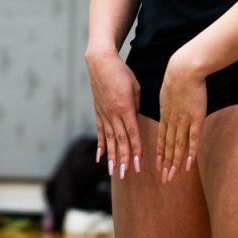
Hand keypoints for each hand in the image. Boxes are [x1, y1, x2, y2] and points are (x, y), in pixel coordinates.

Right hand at [86, 49, 141, 178]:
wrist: (101, 63)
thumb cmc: (122, 73)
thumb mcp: (135, 88)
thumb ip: (135, 106)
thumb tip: (135, 120)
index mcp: (125, 108)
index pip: (132, 133)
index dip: (136, 149)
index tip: (139, 164)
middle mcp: (113, 114)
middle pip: (120, 141)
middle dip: (124, 159)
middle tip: (126, 174)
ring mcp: (104, 114)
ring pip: (109, 140)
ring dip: (112, 157)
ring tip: (113, 172)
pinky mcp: (98, 112)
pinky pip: (100, 132)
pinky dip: (101, 145)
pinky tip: (101, 157)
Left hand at [156, 50, 206, 182]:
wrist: (184, 70)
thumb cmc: (177, 76)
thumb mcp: (168, 91)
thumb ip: (169, 102)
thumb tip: (169, 106)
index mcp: (165, 115)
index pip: (162, 138)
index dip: (161, 153)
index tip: (158, 166)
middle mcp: (172, 121)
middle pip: (169, 146)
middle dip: (166, 163)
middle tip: (164, 179)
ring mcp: (183, 121)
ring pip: (178, 146)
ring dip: (175, 162)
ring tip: (172, 176)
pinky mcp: (195, 118)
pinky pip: (192, 139)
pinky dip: (190, 153)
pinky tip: (189, 165)